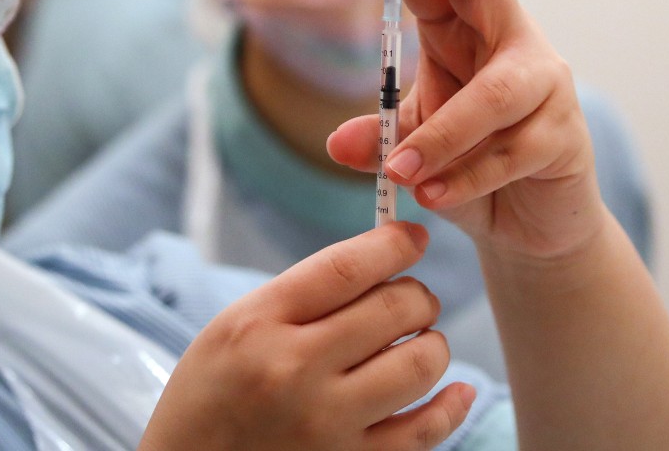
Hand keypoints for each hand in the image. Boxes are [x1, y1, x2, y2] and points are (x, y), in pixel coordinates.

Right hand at [138, 223, 474, 450]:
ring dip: (433, 344)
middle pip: (392, 310)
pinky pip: (424, 432)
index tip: (413, 237)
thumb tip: (379, 264)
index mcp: (259, 324)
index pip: (346, 268)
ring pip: (419, 365)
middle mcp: (294, 370)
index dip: (392, 245)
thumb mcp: (233, 326)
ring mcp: (325, 423)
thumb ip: (300, 296)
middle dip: (416, 295)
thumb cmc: (210, 392)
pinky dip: (452, 406)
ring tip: (420, 341)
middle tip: (412, 298)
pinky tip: (458, 389)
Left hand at [328, 0, 607, 260]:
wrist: (529, 221)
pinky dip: (466, 177)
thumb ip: (379, 140)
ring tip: (399, 171)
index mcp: (468, 33)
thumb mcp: (413, 147)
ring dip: (441, 134)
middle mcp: (512, 45)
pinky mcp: (565, 137)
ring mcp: (547, 87)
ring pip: (495, 93)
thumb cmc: (471, 163)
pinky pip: (513, 151)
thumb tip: (336, 144)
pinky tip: (432, 196)